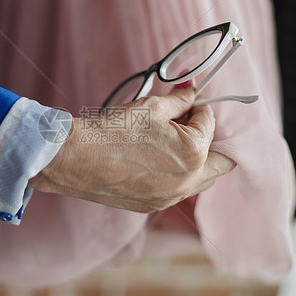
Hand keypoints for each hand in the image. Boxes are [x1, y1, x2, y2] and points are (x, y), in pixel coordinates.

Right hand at [29, 86, 235, 212]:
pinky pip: (178, 190)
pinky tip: (154, 159)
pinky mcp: (152, 205)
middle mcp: (187, 182)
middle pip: (221, 162)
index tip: (185, 102)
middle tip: (188, 124)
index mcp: (193, 153)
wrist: (75, 158)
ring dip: (197, 160)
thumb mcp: (150, 106)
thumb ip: (180, 99)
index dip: (199, 108)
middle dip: (211, 140)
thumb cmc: (111, 131)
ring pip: (201, 180)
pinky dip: (177, 175)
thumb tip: (191, 90)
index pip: (211, 124)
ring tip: (171, 142)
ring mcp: (169, 198)